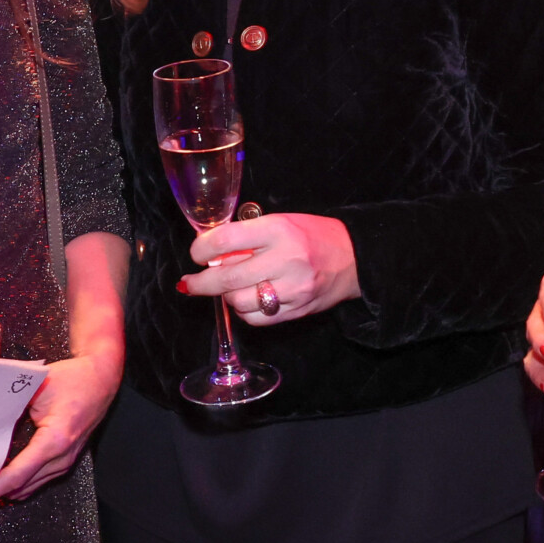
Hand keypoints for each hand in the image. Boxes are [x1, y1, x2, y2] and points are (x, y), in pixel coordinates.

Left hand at [0, 348, 121, 506]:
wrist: (101, 380)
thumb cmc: (72, 379)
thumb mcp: (37, 387)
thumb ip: (10, 405)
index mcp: (54, 440)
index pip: (17, 474)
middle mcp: (61, 457)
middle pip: (20, 487)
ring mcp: (65, 462)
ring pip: (30, 488)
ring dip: (4, 493)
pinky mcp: (65, 460)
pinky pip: (38, 481)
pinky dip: (18, 485)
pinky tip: (0, 484)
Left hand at [181, 212, 359, 324]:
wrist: (354, 258)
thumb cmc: (312, 235)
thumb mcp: (280, 223)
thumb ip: (247, 237)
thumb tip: (210, 254)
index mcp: (278, 230)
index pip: (226, 240)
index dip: (202, 249)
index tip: (195, 253)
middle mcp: (285, 259)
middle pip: (228, 279)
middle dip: (201, 283)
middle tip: (189, 283)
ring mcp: (292, 288)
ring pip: (240, 302)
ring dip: (226, 296)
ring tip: (230, 287)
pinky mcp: (297, 310)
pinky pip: (257, 319)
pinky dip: (245, 312)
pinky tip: (248, 300)